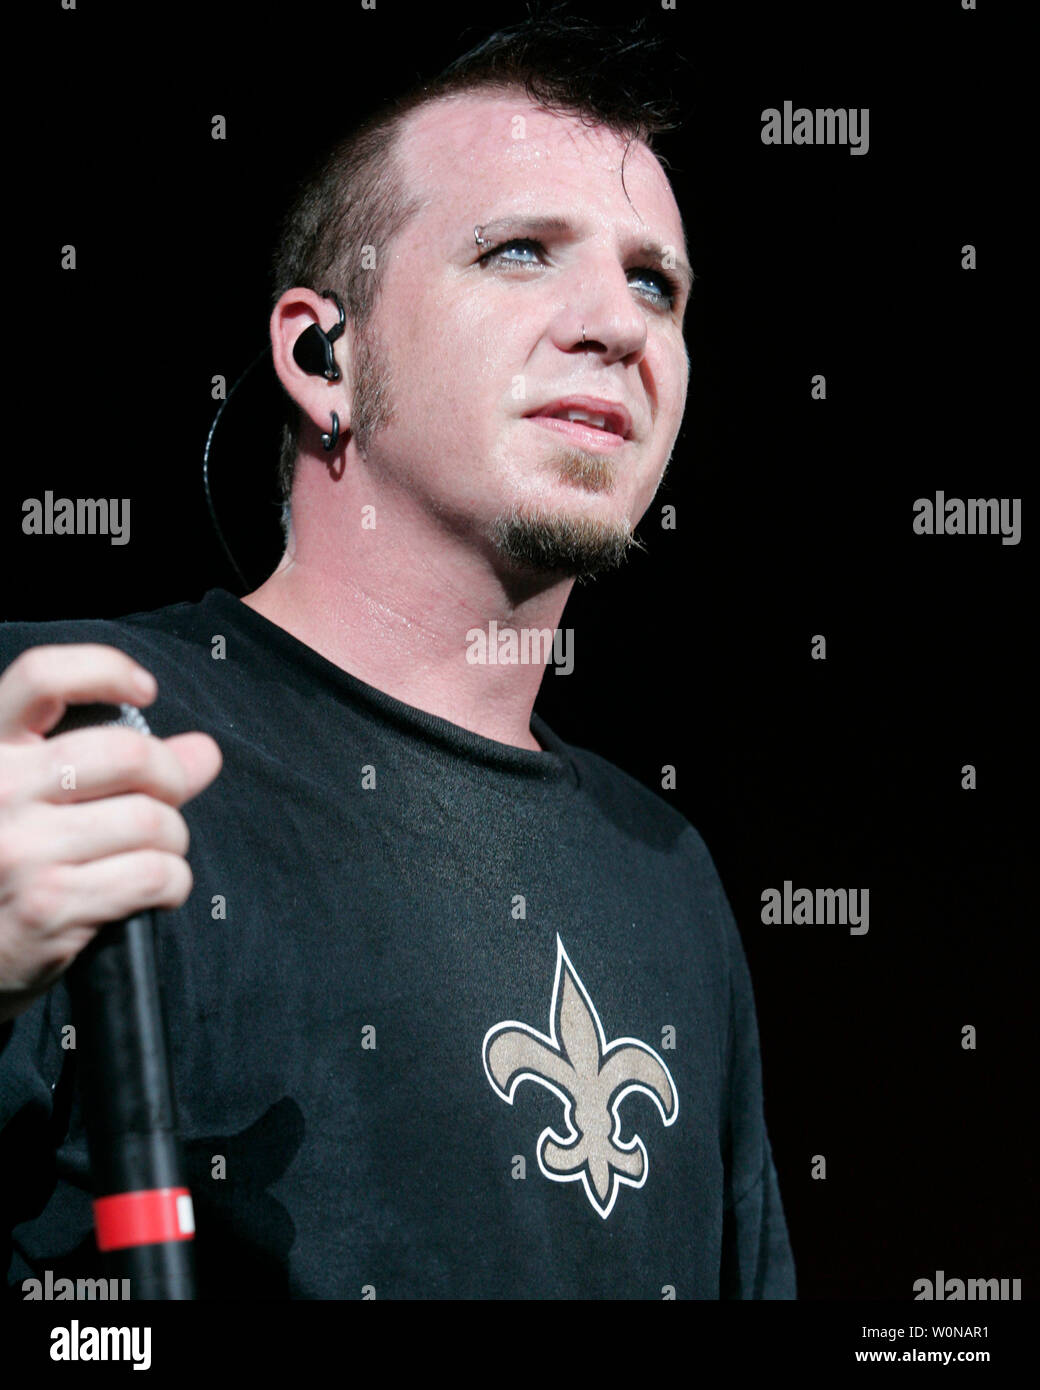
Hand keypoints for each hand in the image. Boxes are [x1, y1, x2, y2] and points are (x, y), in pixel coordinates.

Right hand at [0, 644, 221, 1023]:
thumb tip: (204, 750)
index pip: (43, 675)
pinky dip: (174, 884)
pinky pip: (154, 875)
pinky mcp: (47, 905)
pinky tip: (157, 892)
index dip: (105, 669)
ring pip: (151, 821)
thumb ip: (116, 768)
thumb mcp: (37, 802)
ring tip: (156, 855)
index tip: (145, 691)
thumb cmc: (9, 870)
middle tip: (168, 800)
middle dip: (171, 778)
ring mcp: (19, 849)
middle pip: (127, 753)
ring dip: (173, 841)